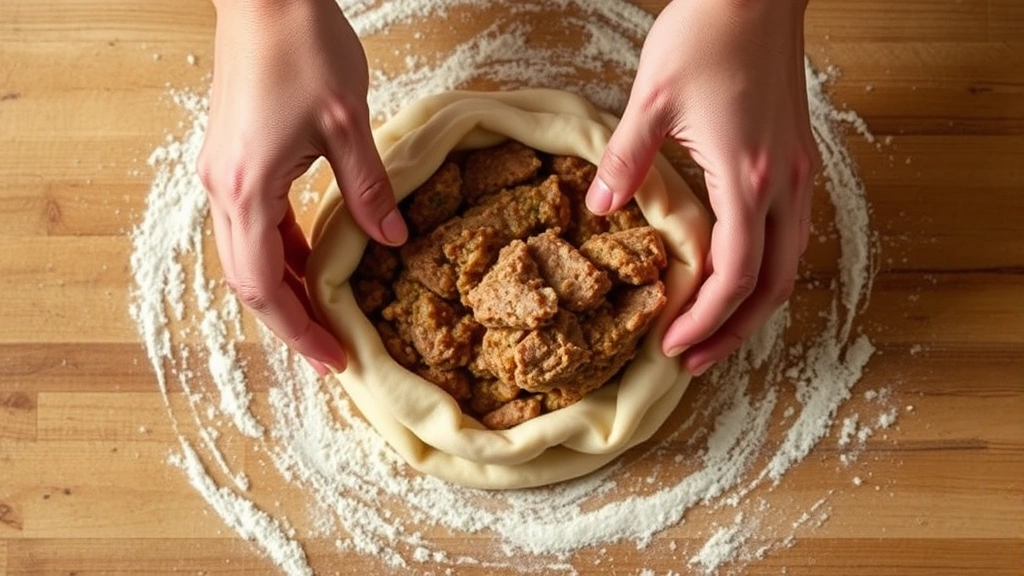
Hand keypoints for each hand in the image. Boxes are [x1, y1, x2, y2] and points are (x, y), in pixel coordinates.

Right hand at [197, 0, 406, 375]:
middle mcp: (223, 188)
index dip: (298, 329)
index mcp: (247, 188)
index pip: (264, 285)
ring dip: (283, 288)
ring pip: (246, 254)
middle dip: (289, 320)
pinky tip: (311, 259)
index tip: (331, 358)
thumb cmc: (303, 48)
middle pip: (247, 280)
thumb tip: (392, 241)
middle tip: (330, 351)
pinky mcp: (232, 158)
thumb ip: (369, 190)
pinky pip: (251, 224)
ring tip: (324, 315)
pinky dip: (280, 251)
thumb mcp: (347, 125)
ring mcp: (222, 173)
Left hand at [586, 0, 818, 375]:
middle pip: (774, 285)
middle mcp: (783, 183)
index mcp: (747, 175)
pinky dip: (765, 269)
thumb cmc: (707, 34)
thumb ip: (626, 160)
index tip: (672, 344)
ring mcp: (797, 172)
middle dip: (734, 332)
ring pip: (791, 264)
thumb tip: (601, 209)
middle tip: (694, 360)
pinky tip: (735, 277)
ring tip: (714, 333)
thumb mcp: (651, 98)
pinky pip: (792, 233)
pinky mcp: (796, 159)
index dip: (704, 318)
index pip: (736, 274)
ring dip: (753, 306)